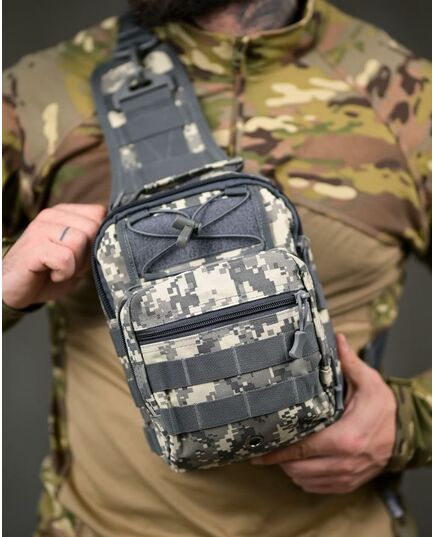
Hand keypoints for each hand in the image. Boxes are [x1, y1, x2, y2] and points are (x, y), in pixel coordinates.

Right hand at [3, 203, 105, 308]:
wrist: (14, 290)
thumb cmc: (49, 273)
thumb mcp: (78, 255)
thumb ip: (94, 242)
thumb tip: (120, 238)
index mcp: (65, 212)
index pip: (100, 213)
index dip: (99, 239)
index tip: (83, 255)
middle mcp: (53, 214)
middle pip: (93, 227)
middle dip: (88, 253)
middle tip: (70, 265)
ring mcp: (41, 228)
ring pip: (80, 241)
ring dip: (75, 265)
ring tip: (59, 269)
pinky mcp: (34, 246)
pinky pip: (65, 258)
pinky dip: (64, 273)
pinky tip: (52, 274)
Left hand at [251, 333, 396, 493]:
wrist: (405, 435)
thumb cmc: (383, 408)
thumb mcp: (369, 382)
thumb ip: (349, 363)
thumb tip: (336, 338)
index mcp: (347, 437)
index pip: (303, 449)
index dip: (278, 451)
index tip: (258, 450)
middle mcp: (345, 461)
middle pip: (298, 468)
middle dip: (278, 459)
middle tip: (267, 444)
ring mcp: (346, 476)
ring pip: (304, 480)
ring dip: (288, 469)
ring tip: (280, 452)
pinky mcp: (348, 484)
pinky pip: (316, 488)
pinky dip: (303, 478)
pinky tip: (298, 463)